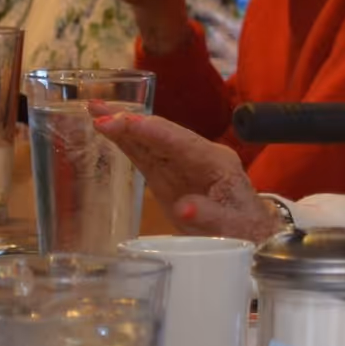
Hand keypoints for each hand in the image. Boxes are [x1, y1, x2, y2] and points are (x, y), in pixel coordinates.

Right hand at [91, 105, 281, 240]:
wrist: (250, 234)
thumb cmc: (242, 229)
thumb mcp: (229, 226)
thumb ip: (208, 215)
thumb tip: (184, 207)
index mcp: (215, 161)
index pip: (180, 141)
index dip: (152, 132)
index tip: (126, 122)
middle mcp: (198, 154)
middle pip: (162, 134)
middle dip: (130, 122)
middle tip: (98, 112)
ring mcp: (183, 163)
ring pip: (150, 141)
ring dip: (123, 127)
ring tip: (95, 111)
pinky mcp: (170, 175)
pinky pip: (146, 156)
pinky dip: (127, 143)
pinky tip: (109, 133)